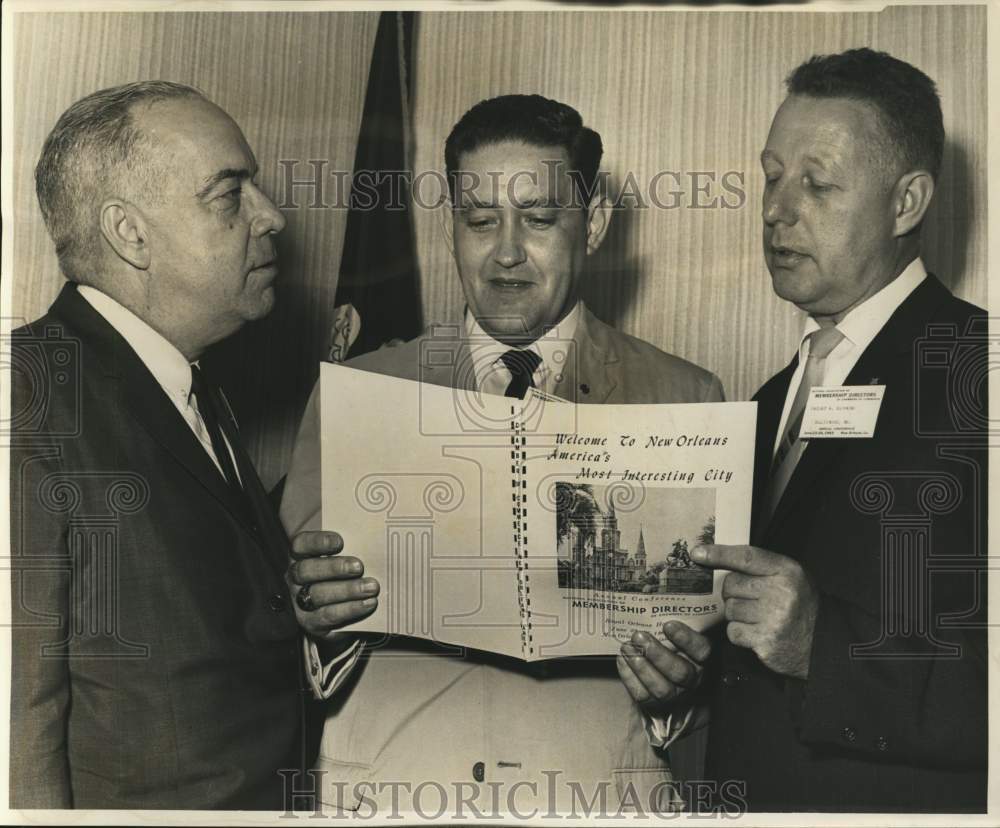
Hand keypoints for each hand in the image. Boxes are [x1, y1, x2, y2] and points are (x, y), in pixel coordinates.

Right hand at [285, 531, 378, 639]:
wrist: (342, 612)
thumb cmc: (345, 574)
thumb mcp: (345, 558)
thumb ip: (351, 548)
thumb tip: (371, 541)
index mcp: (301, 556)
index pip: (300, 544)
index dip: (317, 542)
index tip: (340, 542)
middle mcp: (295, 578)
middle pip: (305, 570)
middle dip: (333, 568)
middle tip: (358, 567)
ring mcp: (299, 602)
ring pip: (317, 594)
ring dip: (347, 590)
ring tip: (371, 587)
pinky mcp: (311, 622)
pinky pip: (328, 616)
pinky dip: (350, 609)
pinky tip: (368, 603)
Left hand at [616, 621, 710, 718]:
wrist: (660, 674)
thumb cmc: (670, 645)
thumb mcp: (677, 633)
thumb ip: (672, 620)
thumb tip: (656, 598)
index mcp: (702, 658)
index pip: (702, 651)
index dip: (686, 639)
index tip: (668, 625)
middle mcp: (693, 679)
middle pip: (680, 672)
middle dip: (657, 654)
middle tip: (639, 636)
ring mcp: (675, 695)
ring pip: (662, 689)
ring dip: (641, 667)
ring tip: (627, 648)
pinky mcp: (656, 705)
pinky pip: (643, 696)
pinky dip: (629, 677)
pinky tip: (622, 659)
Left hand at [691, 544, 817, 678]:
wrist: (823, 644)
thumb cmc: (800, 606)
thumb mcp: (789, 578)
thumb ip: (760, 568)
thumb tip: (717, 558)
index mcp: (786, 571)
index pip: (746, 556)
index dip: (718, 554)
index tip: (697, 553)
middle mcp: (780, 592)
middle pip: (731, 584)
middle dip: (733, 592)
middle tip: (750, 599)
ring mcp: (772, 618)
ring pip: (729, 609)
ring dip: (737, 614)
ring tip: (758, 618)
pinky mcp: (764, 641)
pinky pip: (733, 631)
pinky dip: (739, 633)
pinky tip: (756, 632)